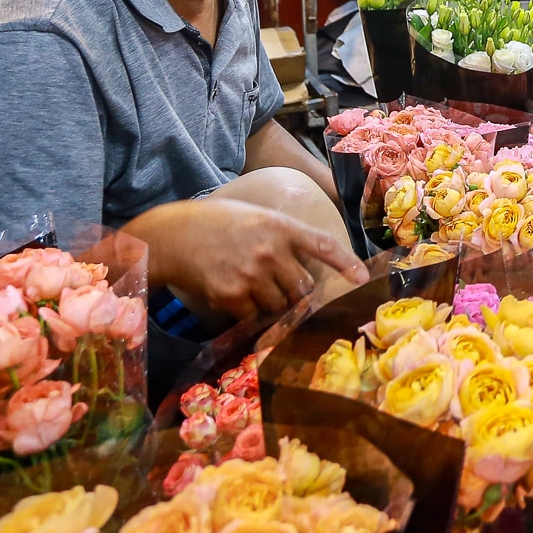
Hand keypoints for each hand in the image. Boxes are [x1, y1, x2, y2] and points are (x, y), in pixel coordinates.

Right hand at [150, 198, 367, 321]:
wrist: (171, 236)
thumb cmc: (216, 223)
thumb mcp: (256, 216)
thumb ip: (282, 236)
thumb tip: (308, 262)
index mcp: (280, 226)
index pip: (323, 244)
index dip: (345, 263)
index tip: (361, 278)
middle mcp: (270, 251)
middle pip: (304, 287)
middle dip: (298, 293)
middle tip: (281, 287)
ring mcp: (251, 275)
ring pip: (280, 305)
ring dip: (272, 304)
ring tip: (250, 286)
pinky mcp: (231, 296)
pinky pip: (253, 316)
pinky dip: (248, 313)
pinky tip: (232, 295)